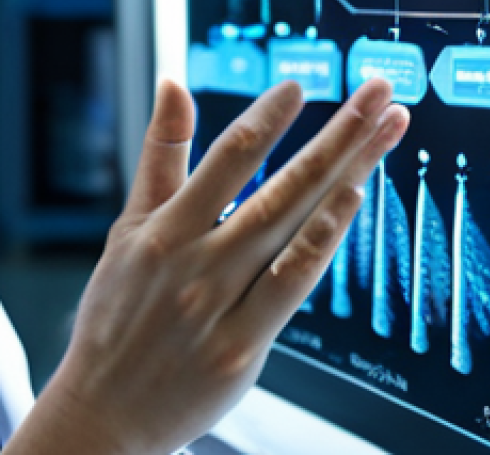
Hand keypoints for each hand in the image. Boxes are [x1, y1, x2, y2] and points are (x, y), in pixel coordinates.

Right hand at [8, 78, 407, 454]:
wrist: (104, 407)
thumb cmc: (117, 313)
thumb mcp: (128, 227)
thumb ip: (159, 155)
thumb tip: (172, 82)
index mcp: (165, 228)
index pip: (227, 157)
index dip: (268, 116)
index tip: (300, 84)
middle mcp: (196, 261)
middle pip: (280, 185)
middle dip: (336, 133)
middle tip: (376, 92)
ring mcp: (222, 304)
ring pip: (295, 228)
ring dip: (348, 175)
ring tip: (385, 132)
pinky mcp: (243, 347)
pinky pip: (291, 286)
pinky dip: (321, 242)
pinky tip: (351, 202)